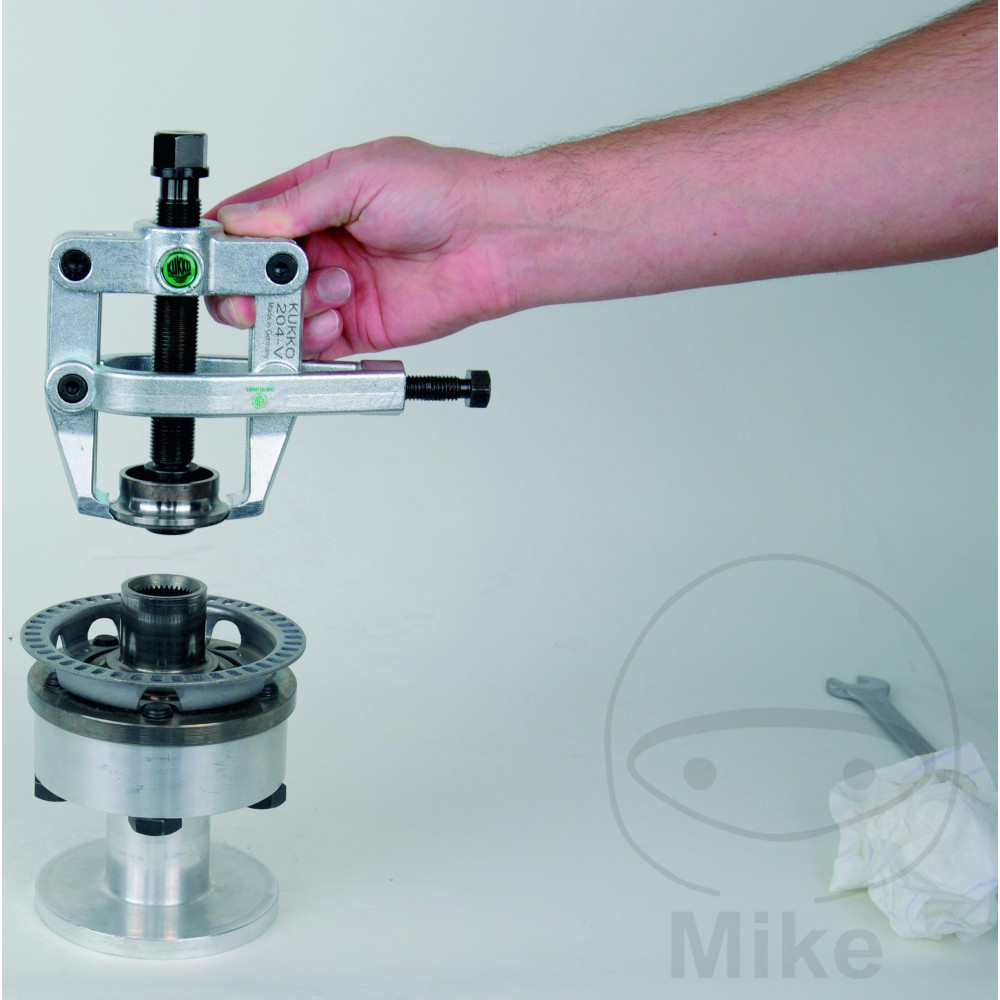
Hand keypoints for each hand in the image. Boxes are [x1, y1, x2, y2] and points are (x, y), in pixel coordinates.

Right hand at [205, 138, 515, 359]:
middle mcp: (322, 246)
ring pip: (278, 313)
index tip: (216, 255)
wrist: (492, 240)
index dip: (226, 240)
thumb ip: (293, 204)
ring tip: (329, 289)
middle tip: (265, 284)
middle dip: (248, 285)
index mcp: (314, 199)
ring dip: (290, 308)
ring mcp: (338, 288)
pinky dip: (312, 338)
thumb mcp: (356, 177)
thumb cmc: (442, 193)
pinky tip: (336, 316)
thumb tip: (240, 221)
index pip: (247, 222)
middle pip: (252, 276)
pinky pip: (313, 345)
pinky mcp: (357, 325)